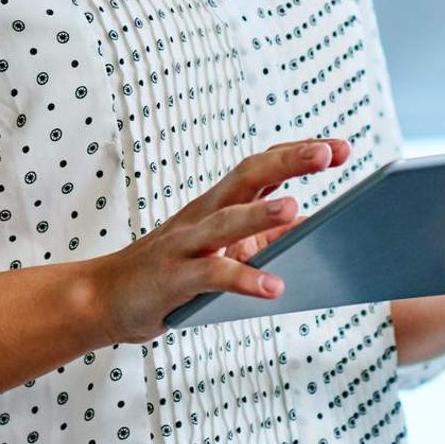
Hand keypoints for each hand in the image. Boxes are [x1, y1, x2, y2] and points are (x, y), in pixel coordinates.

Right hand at [88, 136, 351, 342]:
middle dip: (288, 162)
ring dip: (260, 213)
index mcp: (218, 203)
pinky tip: (274, 287)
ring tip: (295, 209)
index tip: (340, 148)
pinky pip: (212, 275)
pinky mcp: (174, 278)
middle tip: (327, 153)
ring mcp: (185, 243)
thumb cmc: (169, 271)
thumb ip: (263, 236)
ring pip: (226, 221)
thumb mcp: (222, 250)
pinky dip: (244, 279)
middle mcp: (203, 213)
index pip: (261, 166)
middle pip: (247, 176)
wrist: (104, 296)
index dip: (298, 153)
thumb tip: (309, 226)